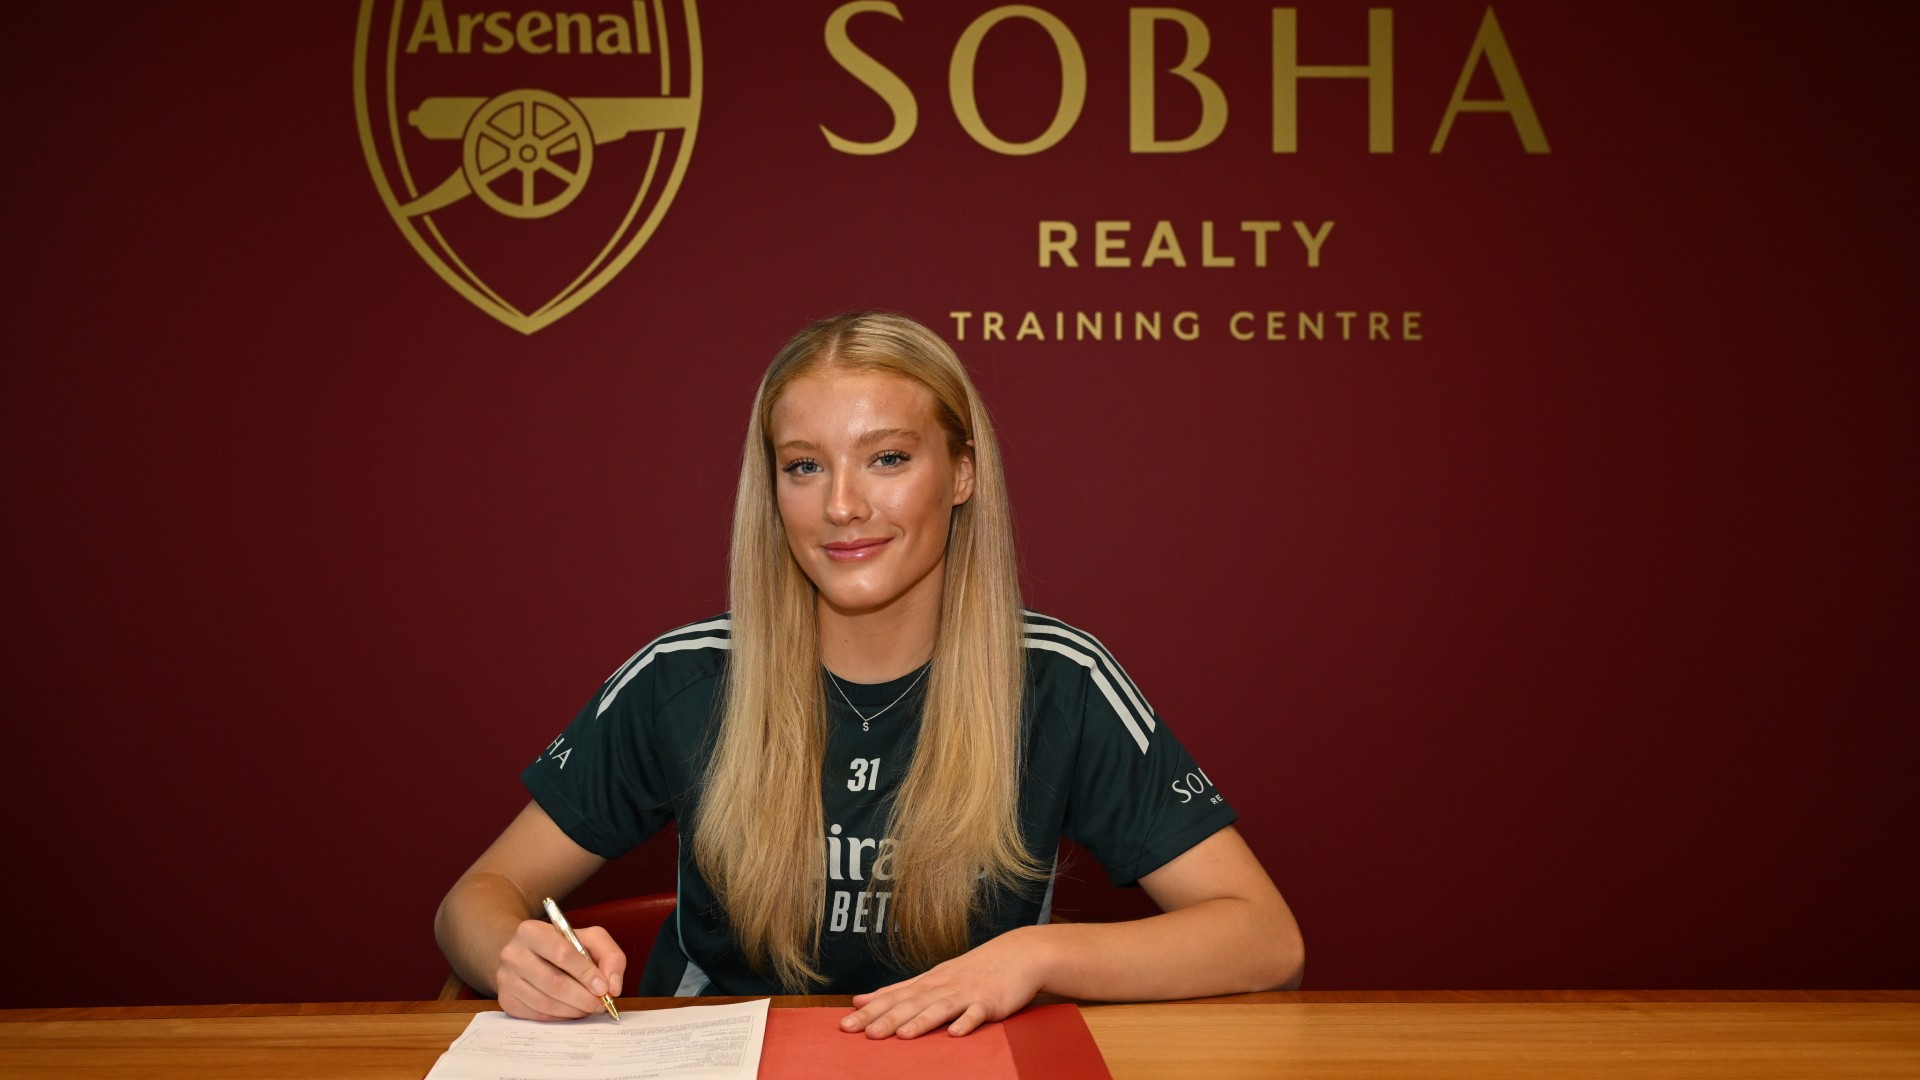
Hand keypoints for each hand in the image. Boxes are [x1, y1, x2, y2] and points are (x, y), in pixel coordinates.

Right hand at [494, 919, 625, 1021]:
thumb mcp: (589, 939)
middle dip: (582, 997)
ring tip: (589, 1008)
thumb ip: (610, 956)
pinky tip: (572, 1011)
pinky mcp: (506, 1000)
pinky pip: (537, 1015)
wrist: (527, 955)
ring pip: (545, 1003)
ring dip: (573, 1010)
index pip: (562, 953)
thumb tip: (612, 986)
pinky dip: (560, 1017)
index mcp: (531, 931)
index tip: (603, 988)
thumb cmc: (563, 946)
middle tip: (600, 1004)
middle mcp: (512, 954)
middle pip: (553, 982)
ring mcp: (505, 979)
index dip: (586, 973)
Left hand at [841, 927, 1047, 1038]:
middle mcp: (942, 986)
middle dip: (885, 1019)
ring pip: (940, 1008)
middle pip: (910, 1004)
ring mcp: (966, 993)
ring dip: (921, 1021)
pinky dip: (967, 1022)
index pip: (892, 998)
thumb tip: (860, 1000)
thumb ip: (898, 991)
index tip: (844, 1025)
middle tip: (861, 1033)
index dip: (868, 1011)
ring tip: (902, 1035)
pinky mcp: (991, 1001)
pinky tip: (956, 1033)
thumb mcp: (932, 977)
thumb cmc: (972, 970)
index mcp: (927, 983)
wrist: (1016, 955)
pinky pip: (977, 1013)